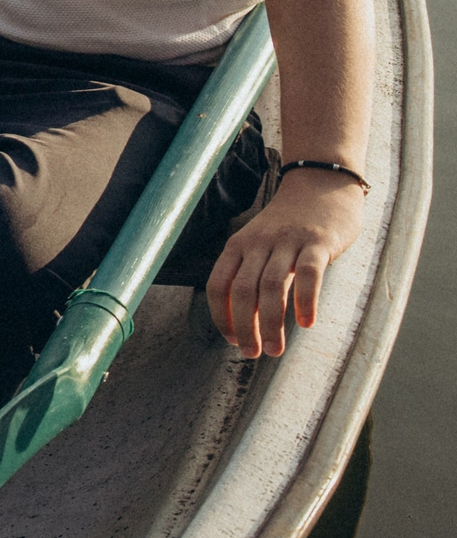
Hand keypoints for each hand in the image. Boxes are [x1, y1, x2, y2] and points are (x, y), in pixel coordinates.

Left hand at [205, 169, 364, 356]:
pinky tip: (307, 322)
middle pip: (242, 290)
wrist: (320, 185)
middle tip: (253, 353)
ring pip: (272, 287)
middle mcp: (257, 243)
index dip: (221, 316)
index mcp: (237, 246)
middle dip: (245, 327)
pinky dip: (305, 300)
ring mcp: (287, 241)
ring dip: (272, 324)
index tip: (232, 340)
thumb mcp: (260, 245)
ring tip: (276, 350)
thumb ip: (252, 275)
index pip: (217, 285)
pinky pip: (309, 273)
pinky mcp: (317, 242)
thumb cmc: (289, 224)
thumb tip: (246, 319)